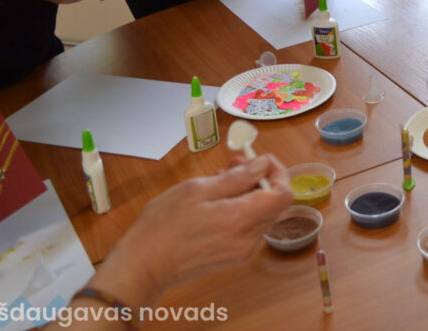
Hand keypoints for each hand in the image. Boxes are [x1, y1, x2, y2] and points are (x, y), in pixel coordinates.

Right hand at [90, 153, 292, 306]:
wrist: (144, 267)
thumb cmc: (164, 226)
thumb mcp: (197, 190)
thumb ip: (236, 178)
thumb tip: (263, 165)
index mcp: (241, 220)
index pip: (284, 195)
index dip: (278, 173)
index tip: (261, 159)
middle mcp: (248, 240)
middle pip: (273, 204)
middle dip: (260, 179)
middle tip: (234, 163)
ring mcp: (242, 251)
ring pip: (261, 215)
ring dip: (248, 193)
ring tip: (219, 180)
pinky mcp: (233, 257)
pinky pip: (248, 227)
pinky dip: (241, 209)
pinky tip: (216, 201)